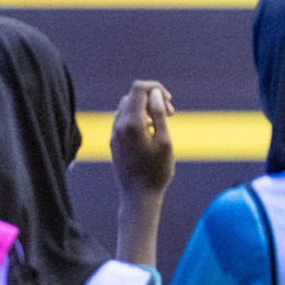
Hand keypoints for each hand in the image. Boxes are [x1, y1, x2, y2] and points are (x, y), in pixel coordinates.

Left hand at [110, 80, 174, 197]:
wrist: (138, 196)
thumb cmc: (156, 171)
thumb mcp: (165, 142)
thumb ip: (159, 115)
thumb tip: (155, 94)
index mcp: (132, 122)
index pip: (139, 88)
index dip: (156, 88)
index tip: (169, 101)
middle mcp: (119, 124)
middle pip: (133, 95)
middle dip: (152, 98)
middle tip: (170, 113)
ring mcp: (114, 133)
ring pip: (126, 106)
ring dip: (144, 107)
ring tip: (160, 122)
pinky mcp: (113, 141)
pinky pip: (123, 119)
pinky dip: (137, 117)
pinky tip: (149, 131)